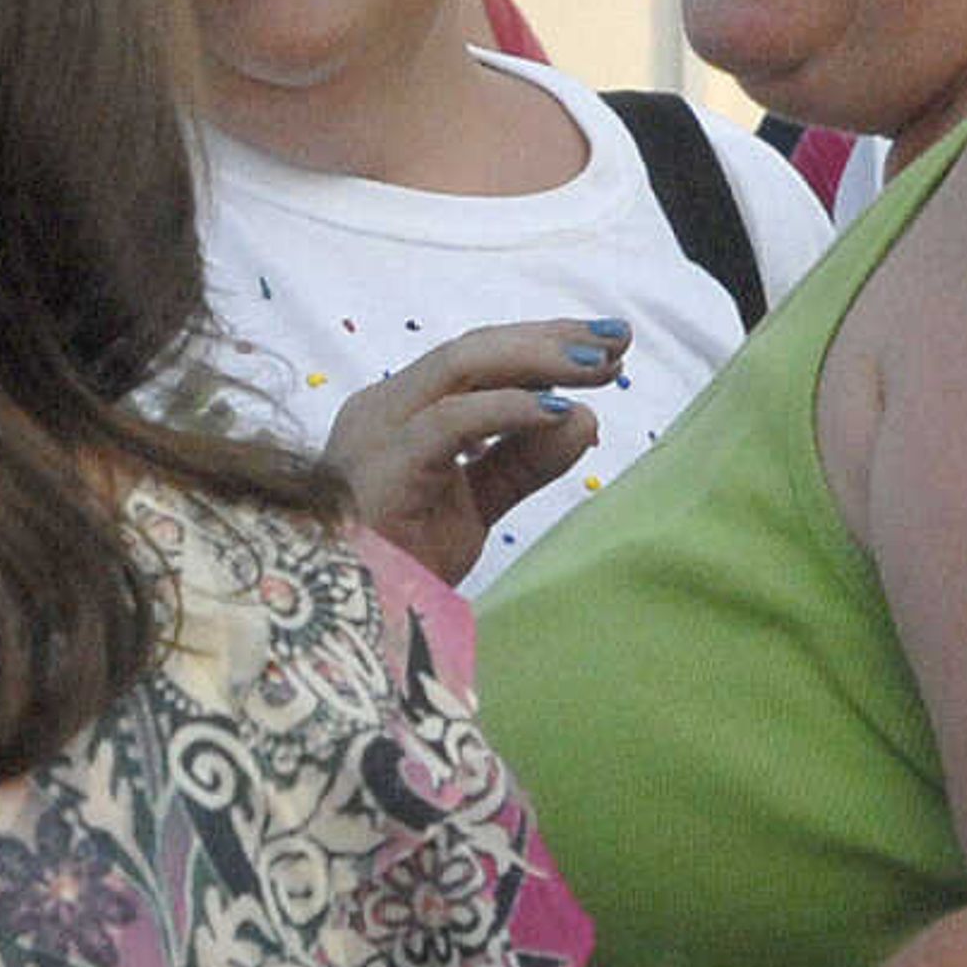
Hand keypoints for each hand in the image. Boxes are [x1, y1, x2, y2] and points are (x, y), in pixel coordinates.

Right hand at [324, 319, 612, 583]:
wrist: (349, 628)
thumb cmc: (399, 567)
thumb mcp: (477, 505)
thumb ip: (522, 462)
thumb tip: (584, 417)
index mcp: (400, 413)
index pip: (476, 360)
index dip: (542, 346)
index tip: (608, 347)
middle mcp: (384, 409)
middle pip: (472, 350)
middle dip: (548, 340)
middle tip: (616, 339)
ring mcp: (377, 433)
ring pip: (460, 366)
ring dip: (537, 359)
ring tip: (597, 365)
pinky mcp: (383, 467)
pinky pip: (449, 422)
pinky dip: (507, 410)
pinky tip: (558, 409)